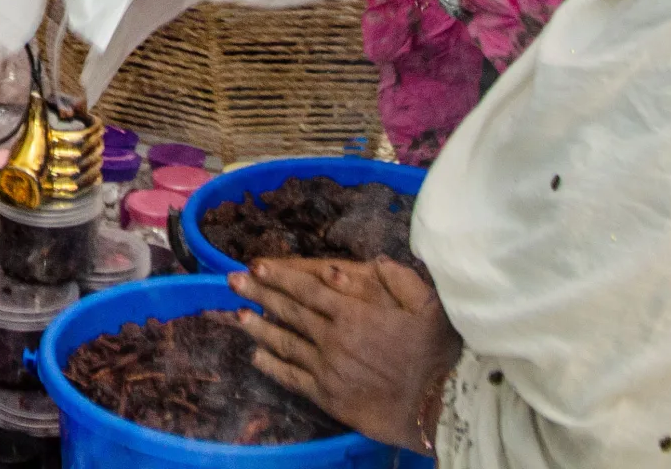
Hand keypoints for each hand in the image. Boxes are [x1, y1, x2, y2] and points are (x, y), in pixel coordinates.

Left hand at [232, 258, 461, 450]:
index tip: (256, 266)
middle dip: (259, 293)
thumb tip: (359, 263)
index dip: (279, 275)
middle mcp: (332, 338)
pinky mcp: (326, 396)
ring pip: (284, 342)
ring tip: (238, 315)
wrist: (437, 409)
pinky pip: (291, 377)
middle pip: (288, 311)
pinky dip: (271, 366)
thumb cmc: (435, 354)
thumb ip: (396, 279)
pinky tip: (256, 356)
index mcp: (352, 312)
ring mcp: (326, 368)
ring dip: (259, 328)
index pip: (306, 288)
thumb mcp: (427, 305)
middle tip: (233, 282)